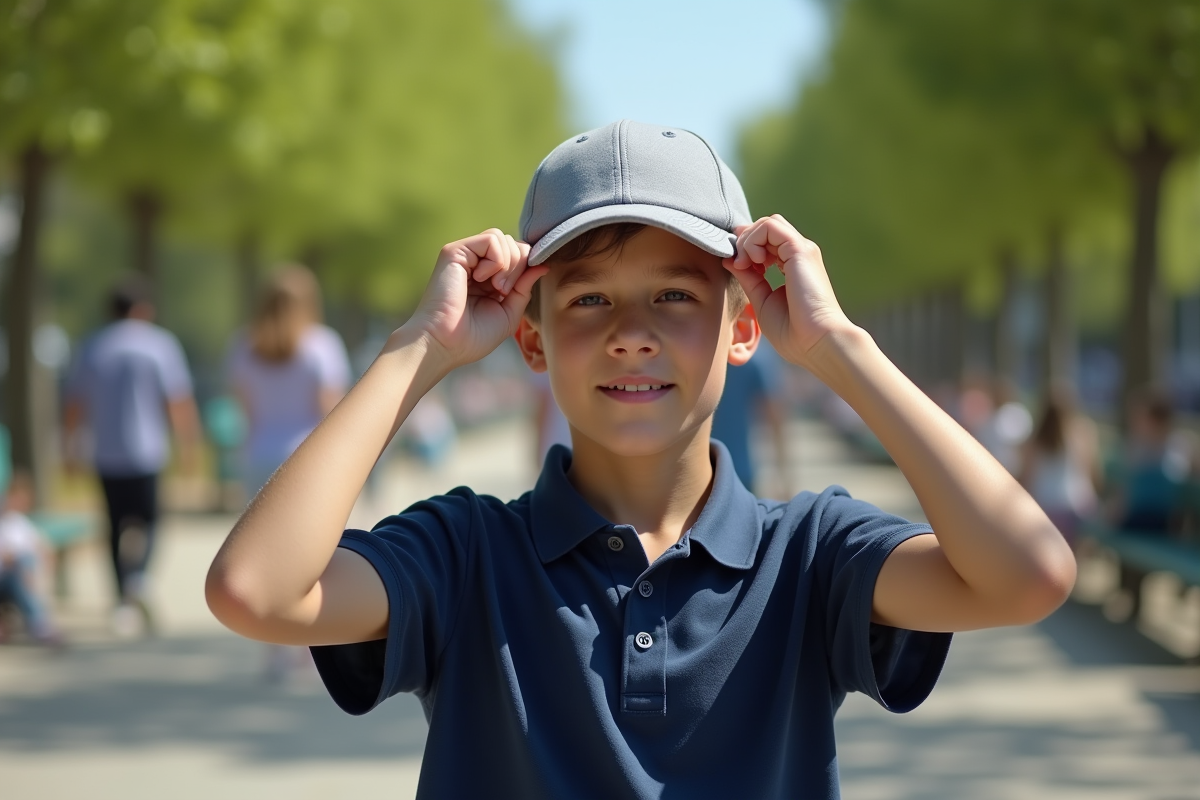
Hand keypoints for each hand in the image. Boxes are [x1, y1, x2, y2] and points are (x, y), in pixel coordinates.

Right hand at [405, 229, 547, 369]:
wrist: (445, 344)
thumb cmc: (473, 336)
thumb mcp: (509, 312)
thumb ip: (525, 287)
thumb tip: (543, 264)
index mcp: (488, 277)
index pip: (517, 255)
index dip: (525, 268)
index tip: (514, 292)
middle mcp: (475, 263)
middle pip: (514, 243)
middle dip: (519, 267)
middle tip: (502, 292)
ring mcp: (465, 255)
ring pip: (504, 238)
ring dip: (509, 264)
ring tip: (494, 287)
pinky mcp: (455, 251)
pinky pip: (491, 239)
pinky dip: (497, 260)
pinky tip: (482, 278)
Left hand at [722, 215, 855, 368]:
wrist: (817, 342)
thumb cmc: (793, 331)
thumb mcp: (761, 299)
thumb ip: (748, 277)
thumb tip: (730, 258)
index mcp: (792, 266)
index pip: (765, 241)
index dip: (745, 248)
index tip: (737, 268)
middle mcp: (798, 254)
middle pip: (766, 227)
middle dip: (745, 241)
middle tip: (740, 265)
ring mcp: (801, 250)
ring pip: (768, 222)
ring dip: (748, 240)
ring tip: (746, 264)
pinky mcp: (800, 249)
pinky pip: (770, 226)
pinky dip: (753, 240)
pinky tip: (754, 261)